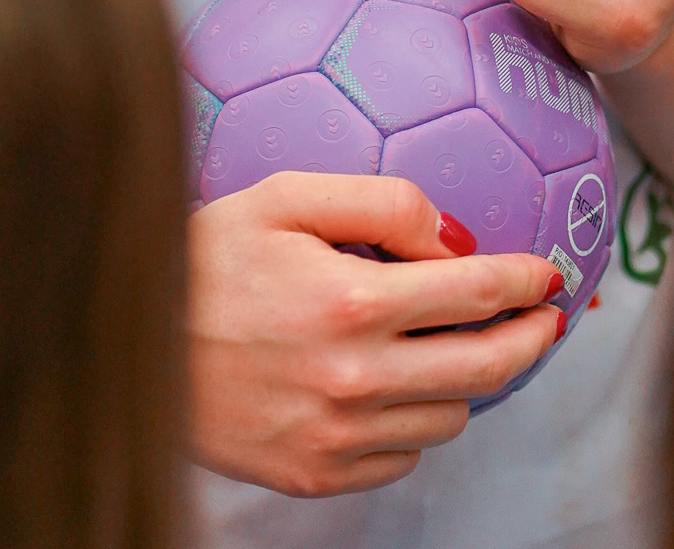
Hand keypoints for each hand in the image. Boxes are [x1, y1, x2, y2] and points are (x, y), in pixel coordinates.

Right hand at [188, 172, 563, 496]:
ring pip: (450, 416)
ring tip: (454, 346)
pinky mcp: (317, 475)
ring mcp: (338, 436)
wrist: (126, 348)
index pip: (476, 292)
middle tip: (544, 320)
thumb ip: (379, 202)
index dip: (524, 282)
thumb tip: (452, 235)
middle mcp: (355, 378)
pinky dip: (414, 422)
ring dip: (468, 380)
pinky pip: (403, 457)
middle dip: (529, 339)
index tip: (547, 274)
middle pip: (485, 367)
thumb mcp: (284, 199)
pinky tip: (394, 386)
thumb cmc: (205, 261)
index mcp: (353, 300)